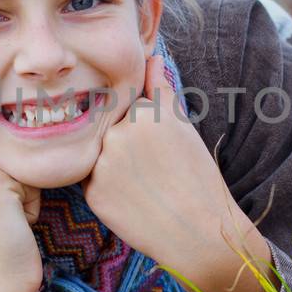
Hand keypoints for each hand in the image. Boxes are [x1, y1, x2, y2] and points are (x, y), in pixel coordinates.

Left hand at [81, 56, 268, 291]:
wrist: (199, 233)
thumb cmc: (198, 179)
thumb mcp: (183, 127)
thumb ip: (161, 91)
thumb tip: (151, 58)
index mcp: (145, 113)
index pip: (131, 109)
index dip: (146, 130)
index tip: (162, 150)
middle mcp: (118, 134)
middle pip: (112, 130)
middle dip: (127, 146)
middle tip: (155, 171)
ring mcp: (102, 164)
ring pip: (100, 155)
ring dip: (114, 166)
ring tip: (145, 186)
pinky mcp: (92, 193)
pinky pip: (93, 182)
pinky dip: (109, 190)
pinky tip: (133, 201)